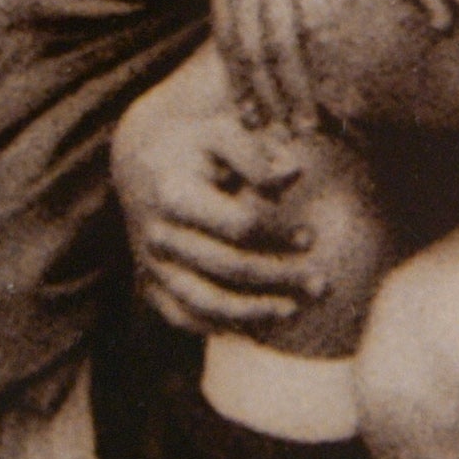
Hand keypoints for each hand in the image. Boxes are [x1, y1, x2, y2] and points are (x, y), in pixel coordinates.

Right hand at [118, 98, 341, 337]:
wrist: (139, 157)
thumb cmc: (193, 142)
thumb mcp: (221, 132)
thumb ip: (257, 156)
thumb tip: (295, 174)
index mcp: (176, 193)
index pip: (238, 226)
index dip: (279, 235)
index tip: (310, 237)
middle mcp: (159, 234)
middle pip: (228, 268)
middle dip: (279, 277)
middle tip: (319, 282)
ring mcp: (151, 262)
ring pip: (203, 303)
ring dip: (252, 313)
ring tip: (292, 310)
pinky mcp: (148, 280)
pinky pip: (180, 316)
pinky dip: (215, 326)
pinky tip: (252, 325)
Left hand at [207, 0, 374, 131]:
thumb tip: (248, 8)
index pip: (226, 36)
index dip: (239, 81)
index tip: (252, 114)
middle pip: (248, 49)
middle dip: (262, 98)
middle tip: (275, 134)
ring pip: (280, 46)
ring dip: (292, 92)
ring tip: (304, 124)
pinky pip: (313, 27)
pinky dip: (318, 64)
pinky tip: (328, 86)